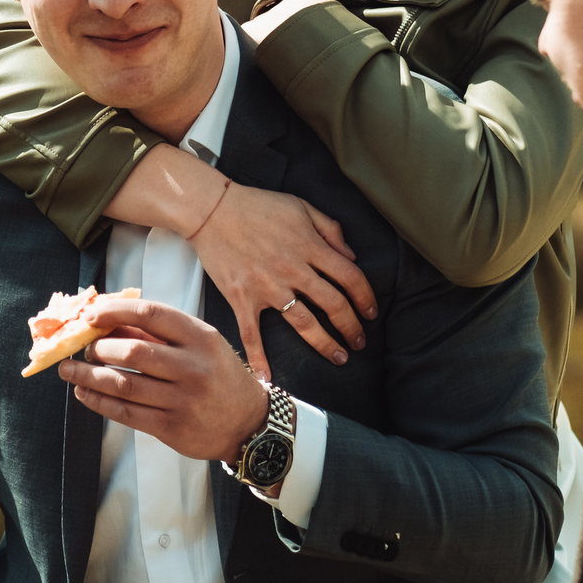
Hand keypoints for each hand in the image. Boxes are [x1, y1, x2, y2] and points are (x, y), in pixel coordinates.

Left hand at [56, 297, 267, 461]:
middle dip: (98, 348)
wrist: (248, 422)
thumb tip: (107, 322)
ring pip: (124, 384)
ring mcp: (183, 400)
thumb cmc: (216, 375)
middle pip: (133, 351)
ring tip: (69, 371)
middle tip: (81, 349)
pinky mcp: (172, 428)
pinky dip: (99, 401)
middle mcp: (194, 367)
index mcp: (201, 337)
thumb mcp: (200, 345)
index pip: (151, 315)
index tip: (90, 316)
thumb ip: (158, 333)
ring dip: (89, 376)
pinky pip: (126, 413)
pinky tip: (84, 392)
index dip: (115, 312)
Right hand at [190, 179, 374, 383]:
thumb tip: (352, 256)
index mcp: (309, 246)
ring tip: (338, 357)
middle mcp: (293, 269)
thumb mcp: (301, 207)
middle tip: (359, 342)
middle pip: (333, 305)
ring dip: (324, 343)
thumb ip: (330, 229)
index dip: (365, 298)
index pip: (350, 277)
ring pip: (303, 322)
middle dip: (351, 327)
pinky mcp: (242, 297)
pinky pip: (252, 333)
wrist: (211, 209)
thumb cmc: (257, 205)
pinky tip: (267, 377)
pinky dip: (259, 357)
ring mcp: (267, 286)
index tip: (370, 313)